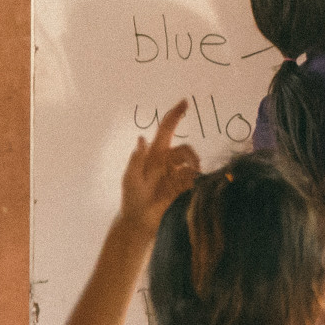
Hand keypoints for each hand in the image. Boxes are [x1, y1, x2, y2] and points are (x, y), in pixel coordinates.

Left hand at [115, 100, 200, 239]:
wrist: (140, 222)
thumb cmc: (131, 198)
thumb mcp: (130, 178)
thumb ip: (137, 160)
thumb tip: (142, 138)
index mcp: (154, 154)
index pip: (166, 130)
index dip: (174, 116)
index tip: (185, 102)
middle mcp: (167, 162)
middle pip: (185, 150)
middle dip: (191, 155)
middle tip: (194, 166)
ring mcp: (176, 175)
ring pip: (192, 165)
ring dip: (192, 171)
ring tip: (185, 185)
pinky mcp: (183, 187)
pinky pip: (194, 179)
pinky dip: (193, 183)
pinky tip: (186, 191)